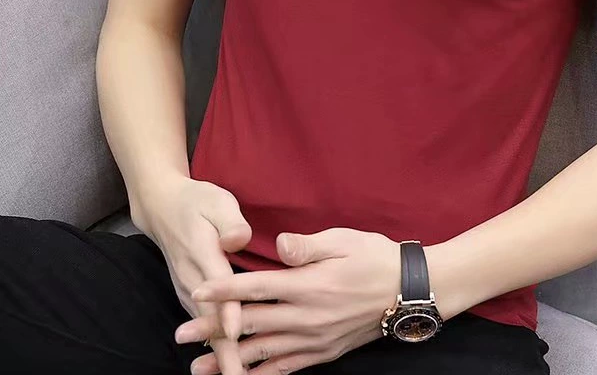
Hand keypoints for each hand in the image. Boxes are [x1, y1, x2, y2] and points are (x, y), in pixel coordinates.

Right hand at [132, 175, 252, 374]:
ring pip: (204, 327)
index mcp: (202, 253)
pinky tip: (229, 364)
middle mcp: (192, 279)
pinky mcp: (188, 296)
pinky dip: (214, 346)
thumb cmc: (197, 201)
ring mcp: (187, 290)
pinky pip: (202, 325)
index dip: (226, 310)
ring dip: (220, 356)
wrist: (162, 207)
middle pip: (210, 319)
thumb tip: (239, 239)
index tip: (236, 334)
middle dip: (225, 352)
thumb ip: (230, 221)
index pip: (218, 286)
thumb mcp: (217, 200)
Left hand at [174, 227, 401, 374]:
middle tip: (181, 334)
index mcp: (309, 284)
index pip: (257, 287)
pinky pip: (287, 368)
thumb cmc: (375, 257)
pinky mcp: (324, 353)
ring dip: (228, 360)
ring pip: (264, 353)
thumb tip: (278, 244)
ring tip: (198, 368)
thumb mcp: (344, 240)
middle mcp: (308, 316)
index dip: (225, 290)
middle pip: (252, 324)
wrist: (408, 290)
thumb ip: (308, 246)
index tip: (197, 292)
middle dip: (213, 330)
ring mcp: (315, 339)